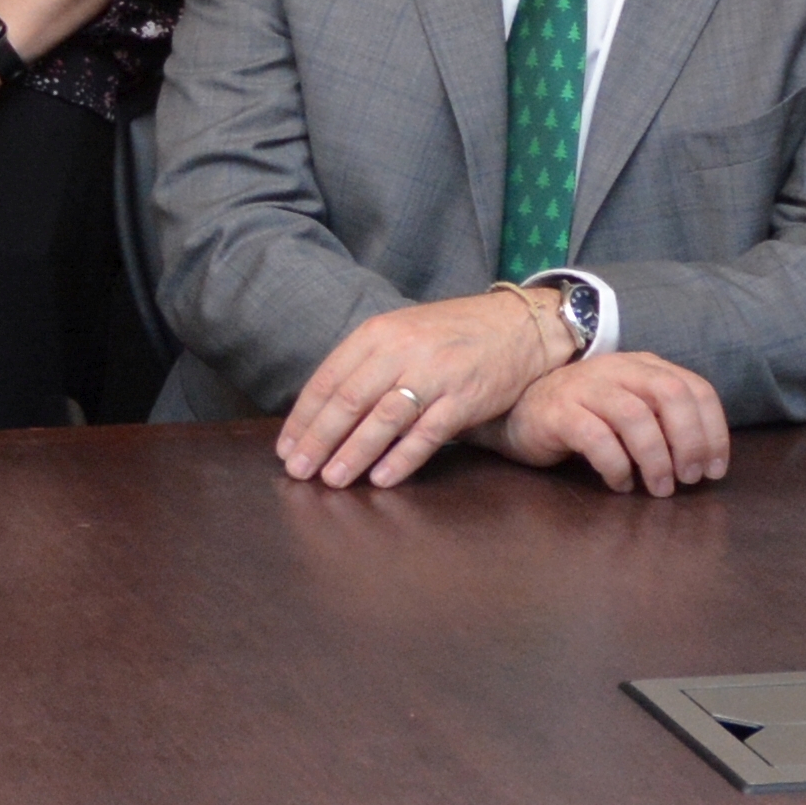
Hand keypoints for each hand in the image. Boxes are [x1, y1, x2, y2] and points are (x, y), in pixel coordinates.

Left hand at [277, 292, 569, 488]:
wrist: (520, 325)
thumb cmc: (452, 333)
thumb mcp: (401, 333)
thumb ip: (366, 363)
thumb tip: (325, 411)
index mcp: (377, 333)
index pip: (328, 379)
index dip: (303, 417)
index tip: (285, 448)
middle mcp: (401, 351)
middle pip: (348, 401)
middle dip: (318, 440)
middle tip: (297, 471)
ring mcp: (435, 374)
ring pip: (383, 419)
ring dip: (353, 453)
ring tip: (332, 480)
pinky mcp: (465, 398)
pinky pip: (427, 433)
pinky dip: (402, 458)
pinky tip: (381, 479)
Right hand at [479, 352, 730, 495]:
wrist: (517, 413)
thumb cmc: (584, 416)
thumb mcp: (631, 409)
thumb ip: (664, 419)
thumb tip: (704, 457)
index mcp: (642, 367)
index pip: (694, 389)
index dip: (713, 431)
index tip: (714, 469)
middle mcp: (616, 369)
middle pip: (670, 395)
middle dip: (689, 441)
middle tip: (690, 478)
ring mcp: (584, 387)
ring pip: (635, 417)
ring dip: (656, 459)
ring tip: (659, 488)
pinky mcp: (558, 411)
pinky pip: (596, 439)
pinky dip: (616, 466)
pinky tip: (620, 484)